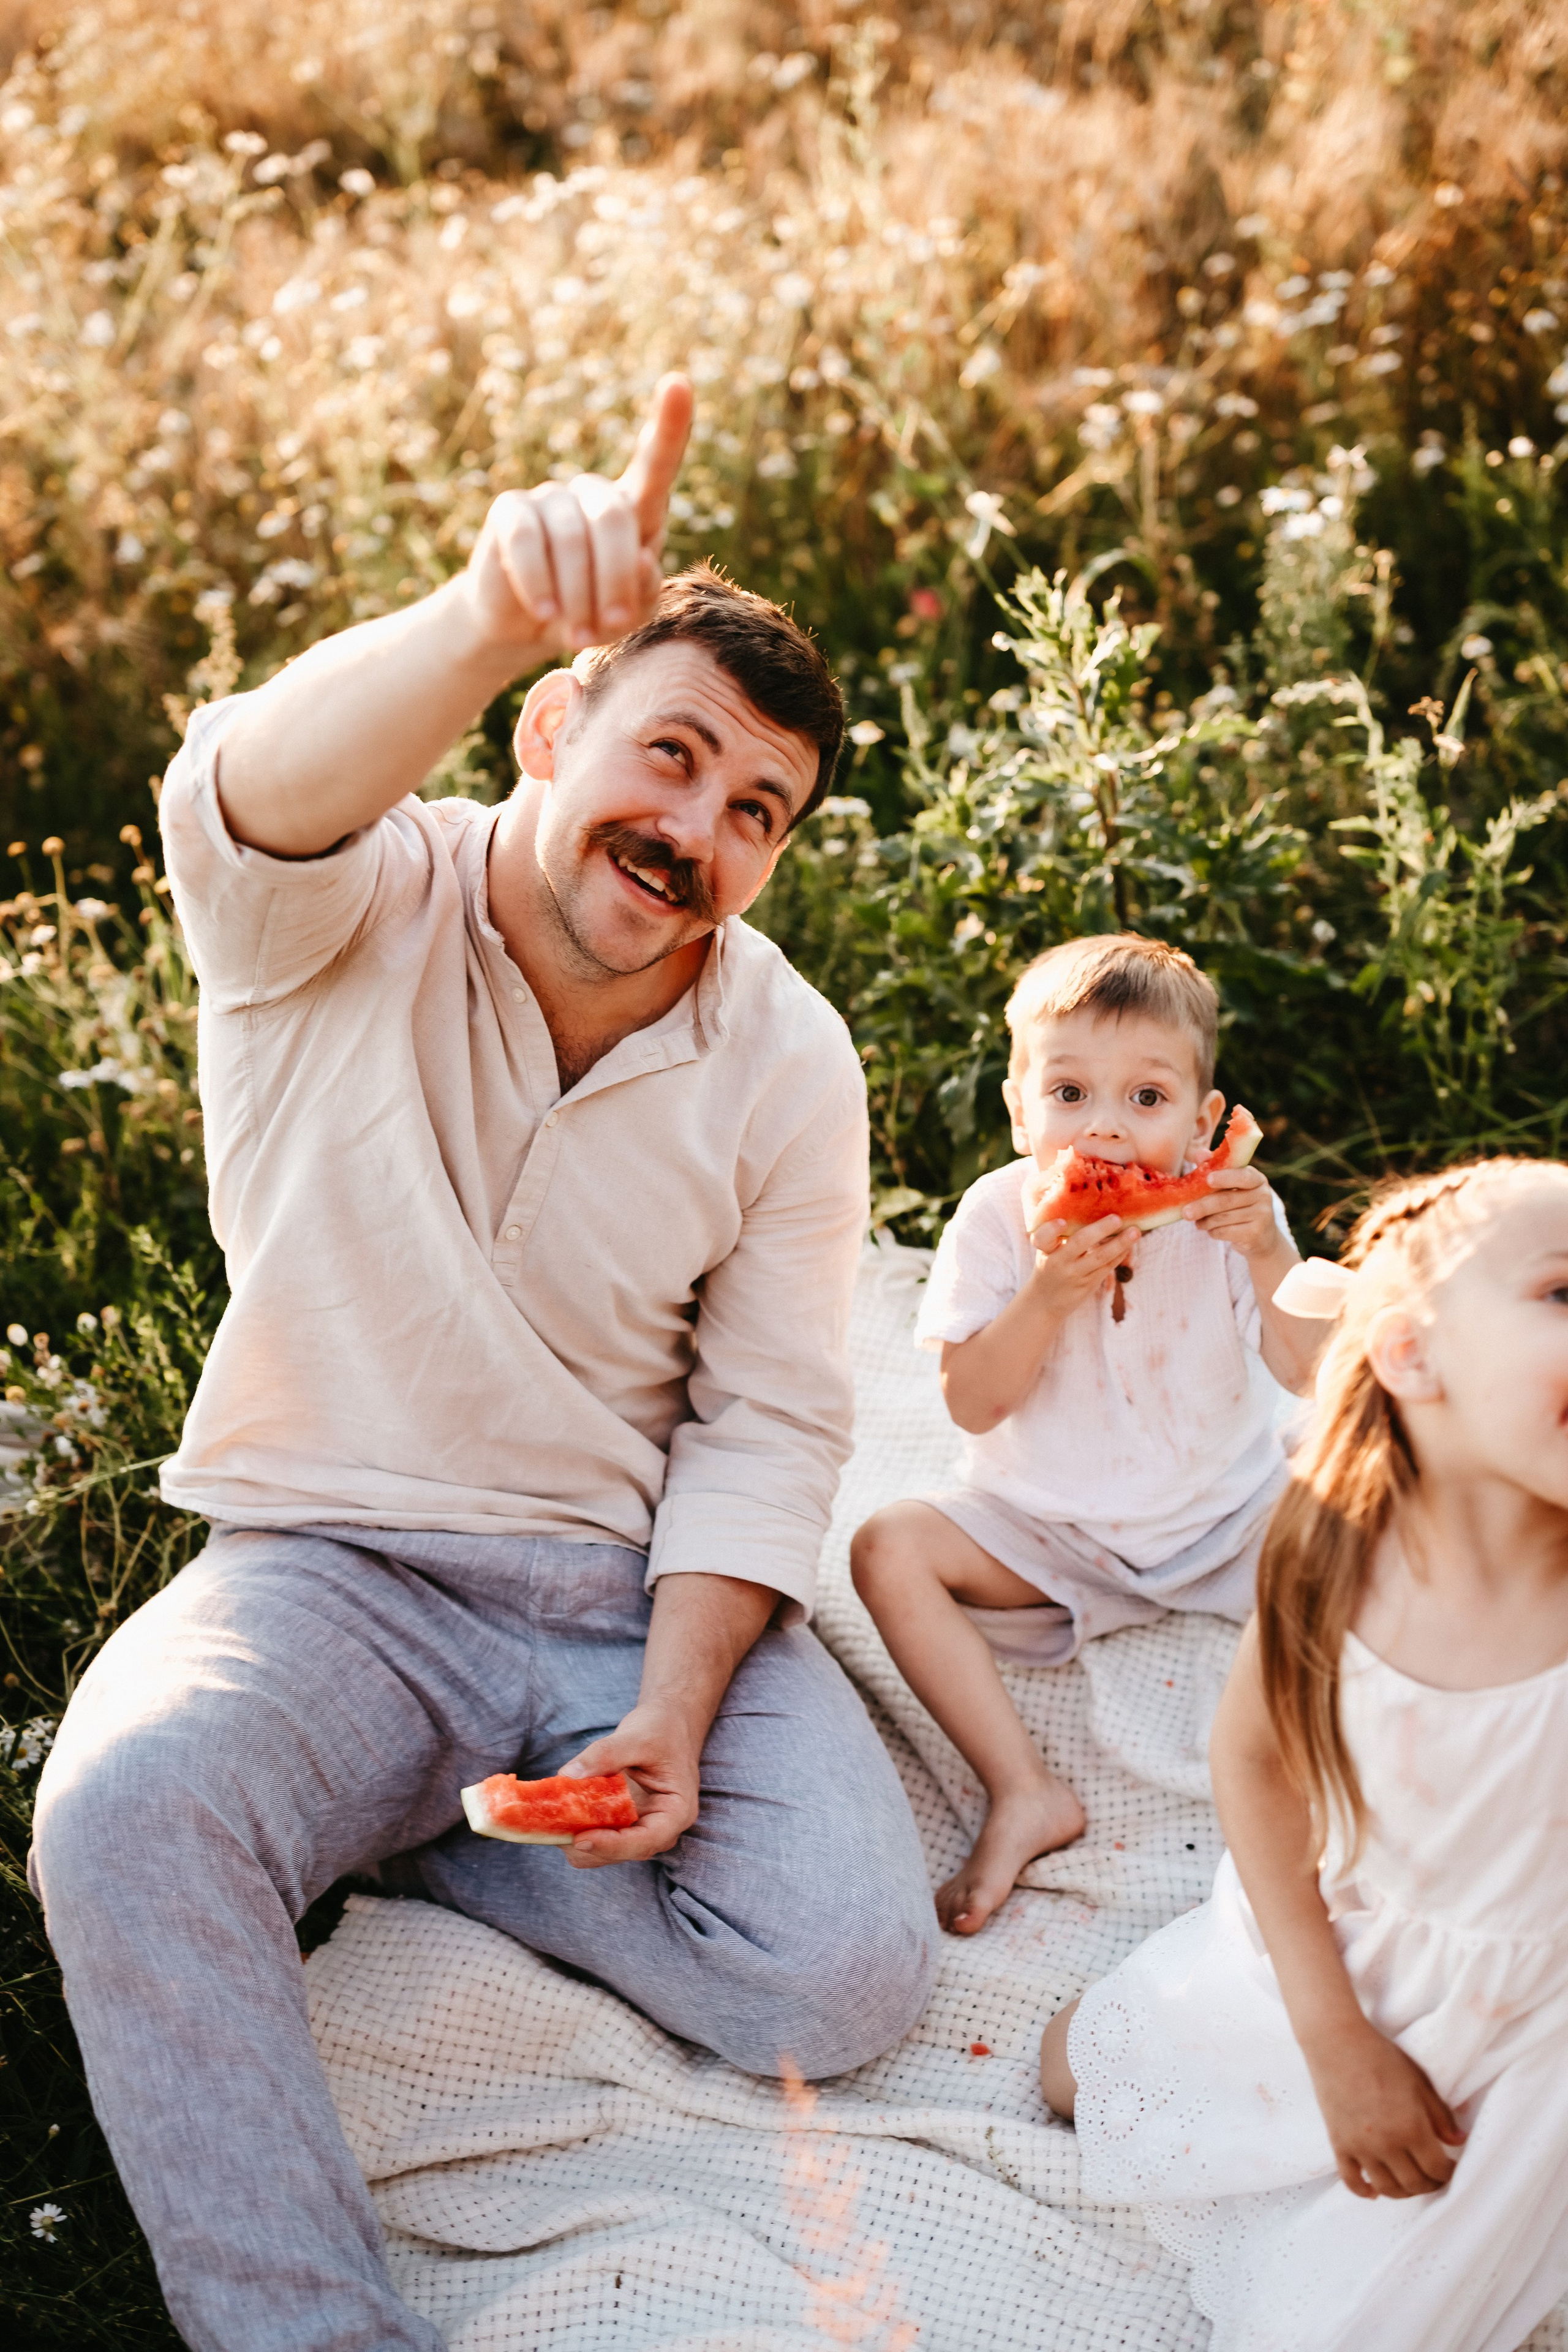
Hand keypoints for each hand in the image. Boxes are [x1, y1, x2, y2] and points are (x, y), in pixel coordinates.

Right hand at [461, 372, 693, 660]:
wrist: (525, 627)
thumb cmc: (588, 616)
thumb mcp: (627, 615)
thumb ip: (645, 594)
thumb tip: (644, 559)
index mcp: (634, 509)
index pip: (655, 464)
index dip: (668, 425)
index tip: (678, 383)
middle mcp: (593, 493)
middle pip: (615, 520)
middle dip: (614, 580)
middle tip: (607, 625)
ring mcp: (550, 496)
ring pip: (570, 538)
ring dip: (577, 595)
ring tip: (575, 635)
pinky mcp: (510, 510)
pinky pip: (527, 542)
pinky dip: (539, 584)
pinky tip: (544, 612)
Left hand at [555, 1701, 699, 1867]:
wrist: (668, 1724)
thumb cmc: (661, 1729)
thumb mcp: (637, 1736)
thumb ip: (606, 1754)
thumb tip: (568, 1776)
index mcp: (676, 1812)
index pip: (644, 1842)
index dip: (611, 1845)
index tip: (580, 1838)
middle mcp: (659, 1829)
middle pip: (619, 1853)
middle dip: (586, 1841)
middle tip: (552, 1822)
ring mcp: (639, 1830)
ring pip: (602, 1851)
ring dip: (575, 1837)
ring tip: (551, 1814)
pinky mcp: (621, 1825)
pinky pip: (596, 1836)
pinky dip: (575, 1828)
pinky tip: (558, 1809)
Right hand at [1020, 1202, 1136, 1312]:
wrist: (1045, 1300)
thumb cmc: (1049, 1265)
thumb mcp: (1047, 1250)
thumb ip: (1061, 1234)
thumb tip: (1092, 1206)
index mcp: (1044, 1249)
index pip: (1042, 1238)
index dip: (1051, 1230)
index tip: (1062, 1222)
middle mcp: (1058, 1261)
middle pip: (1079, 1244)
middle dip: (1099, 1230)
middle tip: (1117, 1218)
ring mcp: (1074, 1275)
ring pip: (1099, 1257)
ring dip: (1119, 1244)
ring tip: (1135, 1231)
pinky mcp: (1088, 1284)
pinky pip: (1107, 1267)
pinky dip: (1120, 1253)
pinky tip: (1130, 1243)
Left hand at [1182, 1165, 1281, 1263]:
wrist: (1262, 1235)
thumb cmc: (1240, 1204)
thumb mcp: (1231, 1186)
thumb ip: (1215, 1168)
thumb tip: (1199, 1154)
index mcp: (1257, 1179)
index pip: (1242, 1176)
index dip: (1225, 1177)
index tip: (1208, 1179)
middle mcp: (1263, 1196)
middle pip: (1227, 1200)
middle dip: (1203, 1206)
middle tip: (1185, 1212)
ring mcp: (1262, 1216)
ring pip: (1223, 1218)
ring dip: (1205, 1221)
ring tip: (1197, 1221)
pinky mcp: (1255, 1234)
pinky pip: (1226, 1232)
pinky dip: (1213, 1231)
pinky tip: (1210, 1229)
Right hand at [1306, 2024, 1465, 2198]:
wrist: (1337, 2042)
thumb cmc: (1382, 2056)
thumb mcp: (1419, 2081)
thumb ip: (1441, 2115)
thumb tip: (1459, 2141)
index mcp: (1411, 2127)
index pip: (1437, 2169)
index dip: (1449, 2174)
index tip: (1452, 2169)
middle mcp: (1386, 2144)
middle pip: (1415, 2184)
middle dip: (1430, 2185)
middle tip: (1434, 2176)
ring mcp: (1360, 2147)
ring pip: (1387, 2188)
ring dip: (1403, 2192)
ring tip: (1409, 2181)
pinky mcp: (1339, 2144)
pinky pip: (1351, 2181)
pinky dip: (1365, 2191)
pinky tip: (1374, 2190)